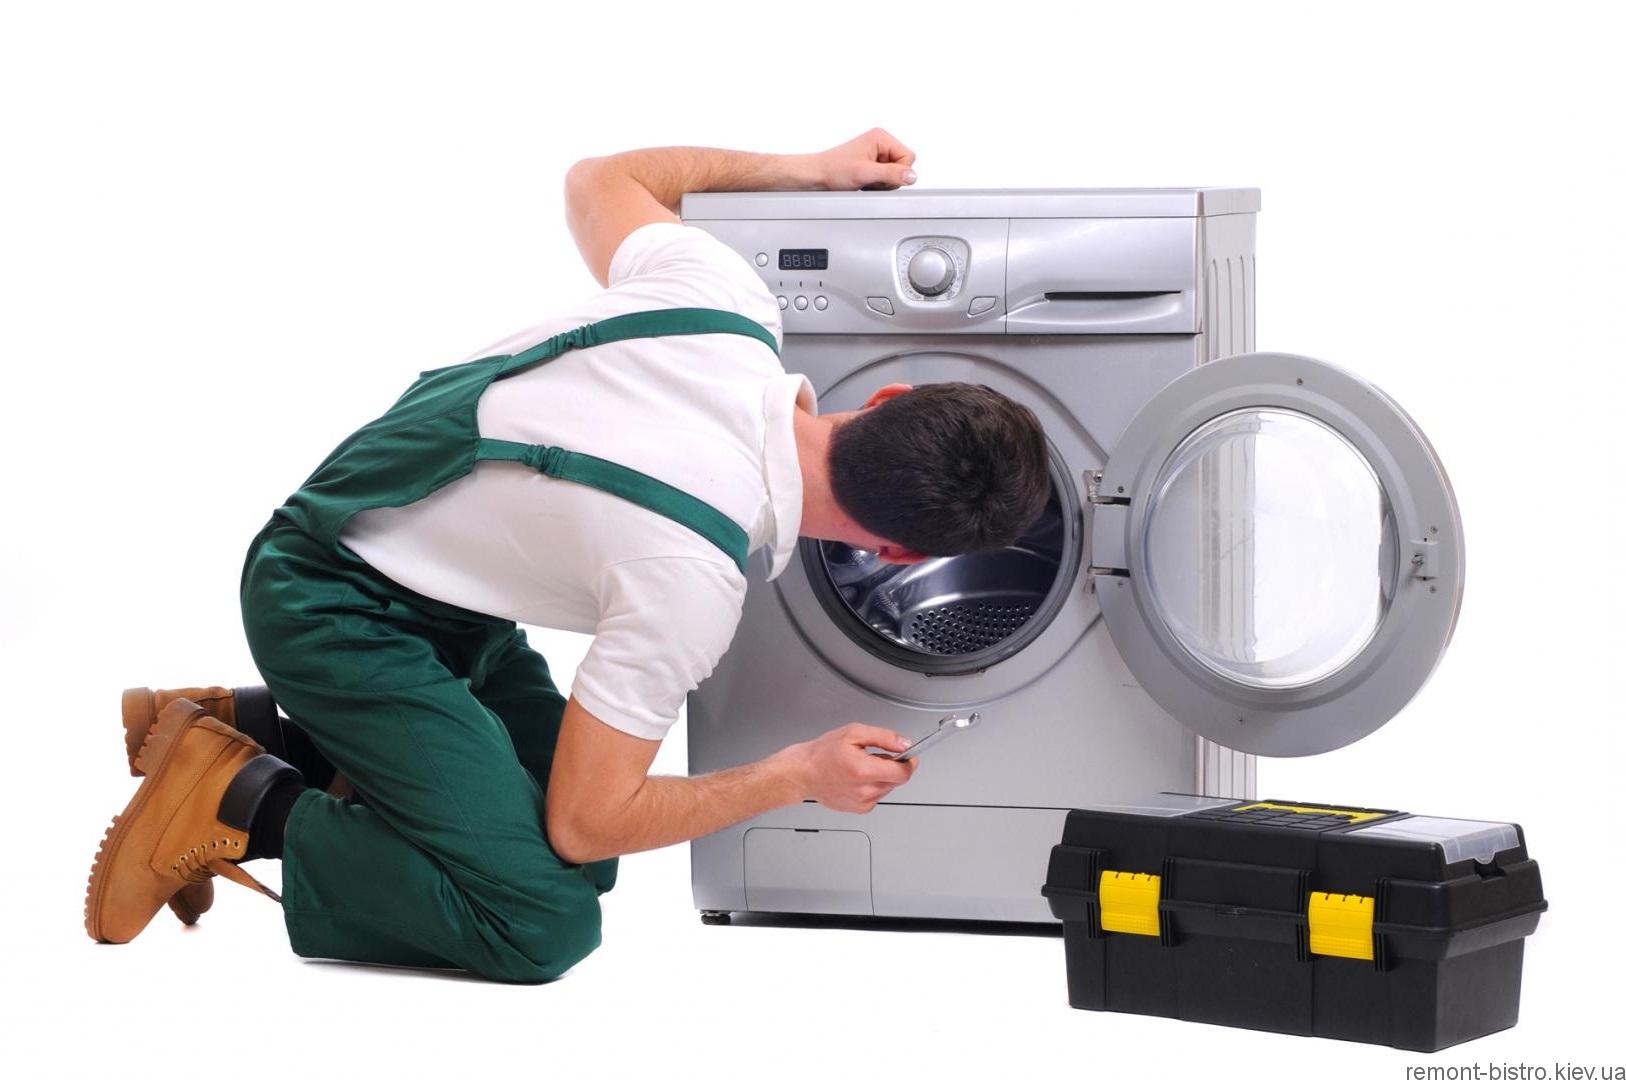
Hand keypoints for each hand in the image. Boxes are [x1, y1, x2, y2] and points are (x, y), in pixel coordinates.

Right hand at [775, 723, 919, 813]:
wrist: (802, 774)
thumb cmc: (822, 754)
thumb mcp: (854, 733)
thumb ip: (884, 737)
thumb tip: (904, 744)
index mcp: (864, 770)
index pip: (903, 772)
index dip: (909, 762)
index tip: (908, 755)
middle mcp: (865, 791)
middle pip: (897, 780)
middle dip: (892, 766)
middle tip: (874, 755)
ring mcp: (863, 802)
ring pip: (888, 787)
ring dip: (882, 776)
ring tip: (861, 766)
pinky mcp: (860, 809)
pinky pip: (878, 795)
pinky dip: (873, 786)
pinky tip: (857, 778)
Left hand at [810, 128, 916, 190]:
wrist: (817, 176)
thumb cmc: (834, 170)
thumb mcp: (864, 173)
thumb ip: (890, 174)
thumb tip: (912, 176)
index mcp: (881, 137)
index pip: (908, 157)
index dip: (898, 172)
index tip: (880, 177)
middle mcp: (881, 143)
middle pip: (903, 166)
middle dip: (889, 178)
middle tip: (870, 180)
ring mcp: (877, 154)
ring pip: (896, 174)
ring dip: (882, 183)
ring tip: (865, 181)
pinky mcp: (873, 165)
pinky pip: (886, 178)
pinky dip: (877, 185)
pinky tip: (864, 183)